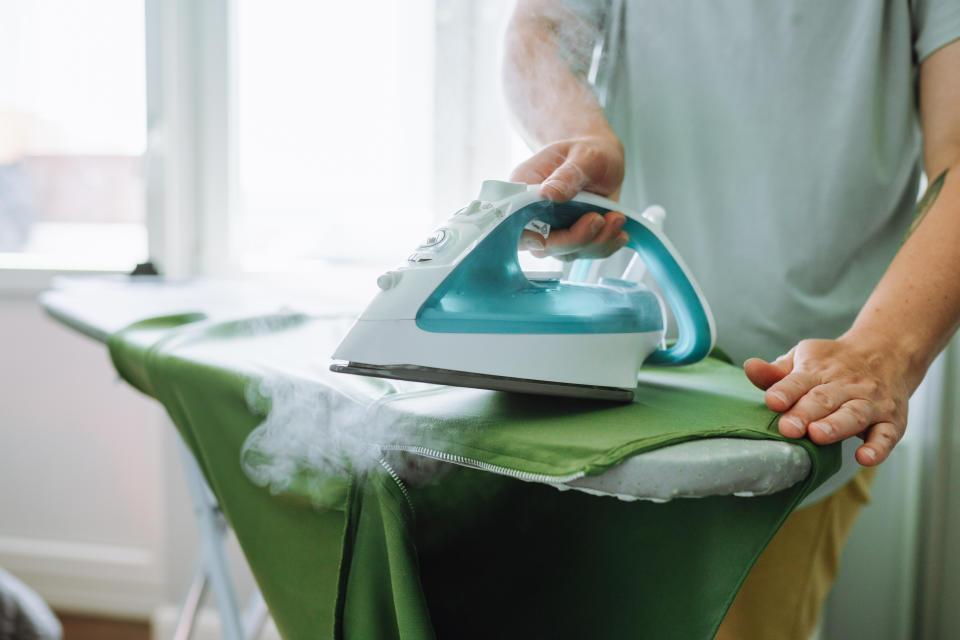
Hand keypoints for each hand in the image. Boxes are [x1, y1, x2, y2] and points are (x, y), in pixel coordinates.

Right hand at [510, 134, 627, 259]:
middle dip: (574, 239)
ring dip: (595, 243)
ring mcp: (553, 229)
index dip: (525, 236)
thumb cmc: (587, 150)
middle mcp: (534, 214)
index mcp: (523, 188)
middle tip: (599, 219)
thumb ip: (568, 174)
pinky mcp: (572, 237)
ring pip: (567, 252)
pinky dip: (605, 246)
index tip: (544, 239)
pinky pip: (585, 252)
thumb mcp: (583, 155)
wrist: (601, 157)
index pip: (512, 221)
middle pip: (543, 245)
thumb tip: (549, 193)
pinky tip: (619, 233)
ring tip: (617, 219)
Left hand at [743, 335, 912, 465]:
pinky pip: (886, 436)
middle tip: (788, 428)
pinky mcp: (891, 421)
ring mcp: (870, 403)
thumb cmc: (832, 364)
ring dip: (836, 426)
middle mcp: (845, 386)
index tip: (772, 401)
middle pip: (824, 400)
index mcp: (817, 371)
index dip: (785, 391)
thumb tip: (749, 367)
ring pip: (853, 415)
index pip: (798, 380)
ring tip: (818, 435)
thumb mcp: (802, 359)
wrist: (886, 352)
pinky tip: (865, 458)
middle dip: (805, 414)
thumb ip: (775, 372)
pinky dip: (878, 448)